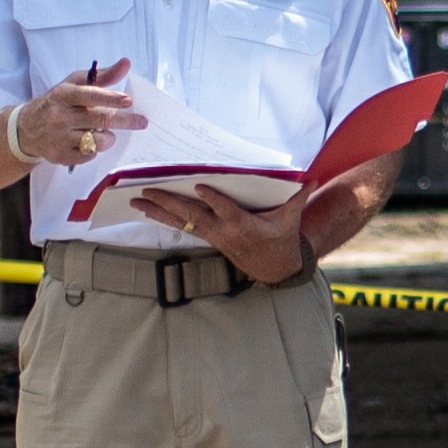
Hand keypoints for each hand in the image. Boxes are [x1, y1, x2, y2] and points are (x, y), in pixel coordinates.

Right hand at [15, 60, 144, 169]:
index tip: (128, 101)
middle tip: (141, 122)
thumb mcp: (74, 84)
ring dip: (109, 138)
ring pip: (97, 141)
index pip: (89, 95)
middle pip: (99, 120)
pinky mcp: (60, 156)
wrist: (27, 128)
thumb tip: (126, 63)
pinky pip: (89, 156)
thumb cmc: (58, 103)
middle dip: (125, 121)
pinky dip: (95, 150)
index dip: (110, 98)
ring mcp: (59, 138)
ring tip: (107, 133)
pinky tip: (89, 143)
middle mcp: (59, 116)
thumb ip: (102, 76)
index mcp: (63, 95)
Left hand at [130, 181, 316, 284]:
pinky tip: (147, 210)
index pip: (227, 211)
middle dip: (170, 203)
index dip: (214, 200)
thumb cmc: (282, 239)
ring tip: (136, 201)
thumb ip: (298, 198)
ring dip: (157, 212)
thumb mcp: (291, 219)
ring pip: (181, 223)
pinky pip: (181, 227)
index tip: (200, 186)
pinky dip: (163, 218)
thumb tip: (311, 178)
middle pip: (193, 216)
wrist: (274, 268)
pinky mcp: (208, 238)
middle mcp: (224, 232)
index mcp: (244, 226)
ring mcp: (213, 236)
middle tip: (148, 191)